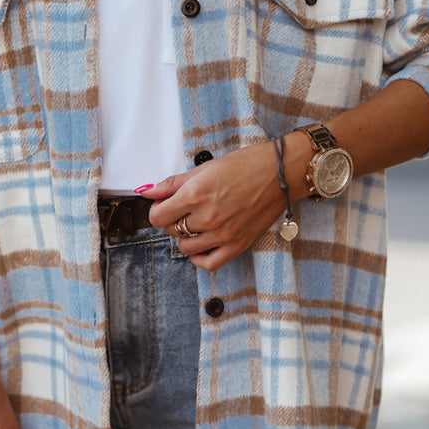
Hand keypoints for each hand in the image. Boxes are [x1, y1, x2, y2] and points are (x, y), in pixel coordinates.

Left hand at [142, 142, 289, 270]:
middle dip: (173, 220)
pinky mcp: (237, 244)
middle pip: (171, 230)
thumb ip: (173, 183)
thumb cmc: (246, 165)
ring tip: (196, 223)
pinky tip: (200, 245)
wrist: (280, 172)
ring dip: (185, 236)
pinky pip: (208, 263)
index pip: (158, 217)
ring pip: (186, 247)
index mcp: (195, 194)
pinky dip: (199, 258)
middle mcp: (207, 217)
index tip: (165, 205)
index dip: (158, 210)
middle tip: (185, 209)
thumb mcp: (204, 168)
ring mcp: (223, 233)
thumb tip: (148, 191)